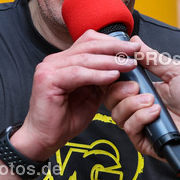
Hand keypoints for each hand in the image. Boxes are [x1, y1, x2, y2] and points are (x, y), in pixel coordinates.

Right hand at [11, 30, 139, 160]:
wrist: (44, 138)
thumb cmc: (65, 119)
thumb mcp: (90, 94)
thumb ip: (102, 79)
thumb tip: (122, 68)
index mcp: (63, 60)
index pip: (89, 41)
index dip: (111, 42)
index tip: (132, 47)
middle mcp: (54, 60)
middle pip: (88, 45)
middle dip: (115, 47)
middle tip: (135, 50)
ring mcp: (49, 68)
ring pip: (85, 58)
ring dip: (110, 61)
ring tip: (129, 64)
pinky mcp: (47, 80)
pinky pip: (78, 74)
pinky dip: (97, 74)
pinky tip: (113, 76)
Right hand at [105, 37, 179, 179]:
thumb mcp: (176, 71)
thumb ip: (153, 58)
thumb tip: (137, 42)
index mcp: (145, 88)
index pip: (118, 81)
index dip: (115, 74)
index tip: (119, 66)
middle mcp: (139, 106)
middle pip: (111, 97)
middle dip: (119, 89)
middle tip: (137, 86)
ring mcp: (140, 123)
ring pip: (116, 113)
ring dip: (132, 104)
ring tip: (152, 101)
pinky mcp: (143, 140)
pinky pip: (129, 127)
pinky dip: (140, 118)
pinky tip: (155, 113)